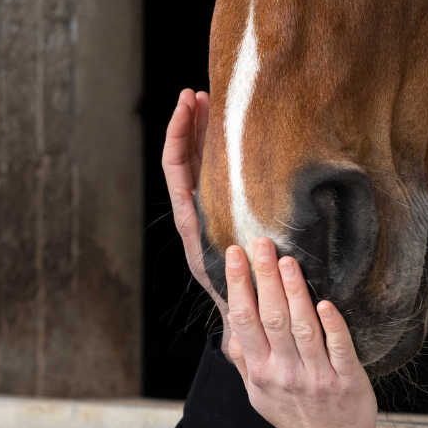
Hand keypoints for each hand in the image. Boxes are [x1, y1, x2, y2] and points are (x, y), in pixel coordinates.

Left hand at [161, 90, 235, 349]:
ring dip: (202, 134)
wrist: (250, 335)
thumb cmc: (248, 313)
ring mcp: (208, 217)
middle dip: (189, 124)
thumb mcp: (238, 290)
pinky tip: (231, 136)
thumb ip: (238, 272)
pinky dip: (218, 155)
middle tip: (198, 92)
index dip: (180, 134)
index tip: (188, 103)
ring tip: (209, 102)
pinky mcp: (223, 219)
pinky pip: (214, 179)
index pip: (177, 170)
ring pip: (199, 167)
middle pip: (185, 160)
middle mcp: (196, 219)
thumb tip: (247, 253)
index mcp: (193, 228)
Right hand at [224, 239, 376, 427]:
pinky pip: (339, 349)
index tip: (235, 254)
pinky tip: (325, 303)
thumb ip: (243, 356)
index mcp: (260, 370)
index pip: (245, 319)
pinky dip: (333, 325)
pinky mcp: (347, 381)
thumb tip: (230, 320)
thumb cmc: (290, 415)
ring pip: (303, 327)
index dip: (239, 285)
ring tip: (288, 260)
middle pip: (272, 317)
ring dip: (295, 292)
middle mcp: (285, 371)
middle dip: (264, 277)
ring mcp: (316, 376)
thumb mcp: (256, 391)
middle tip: (261, 243)